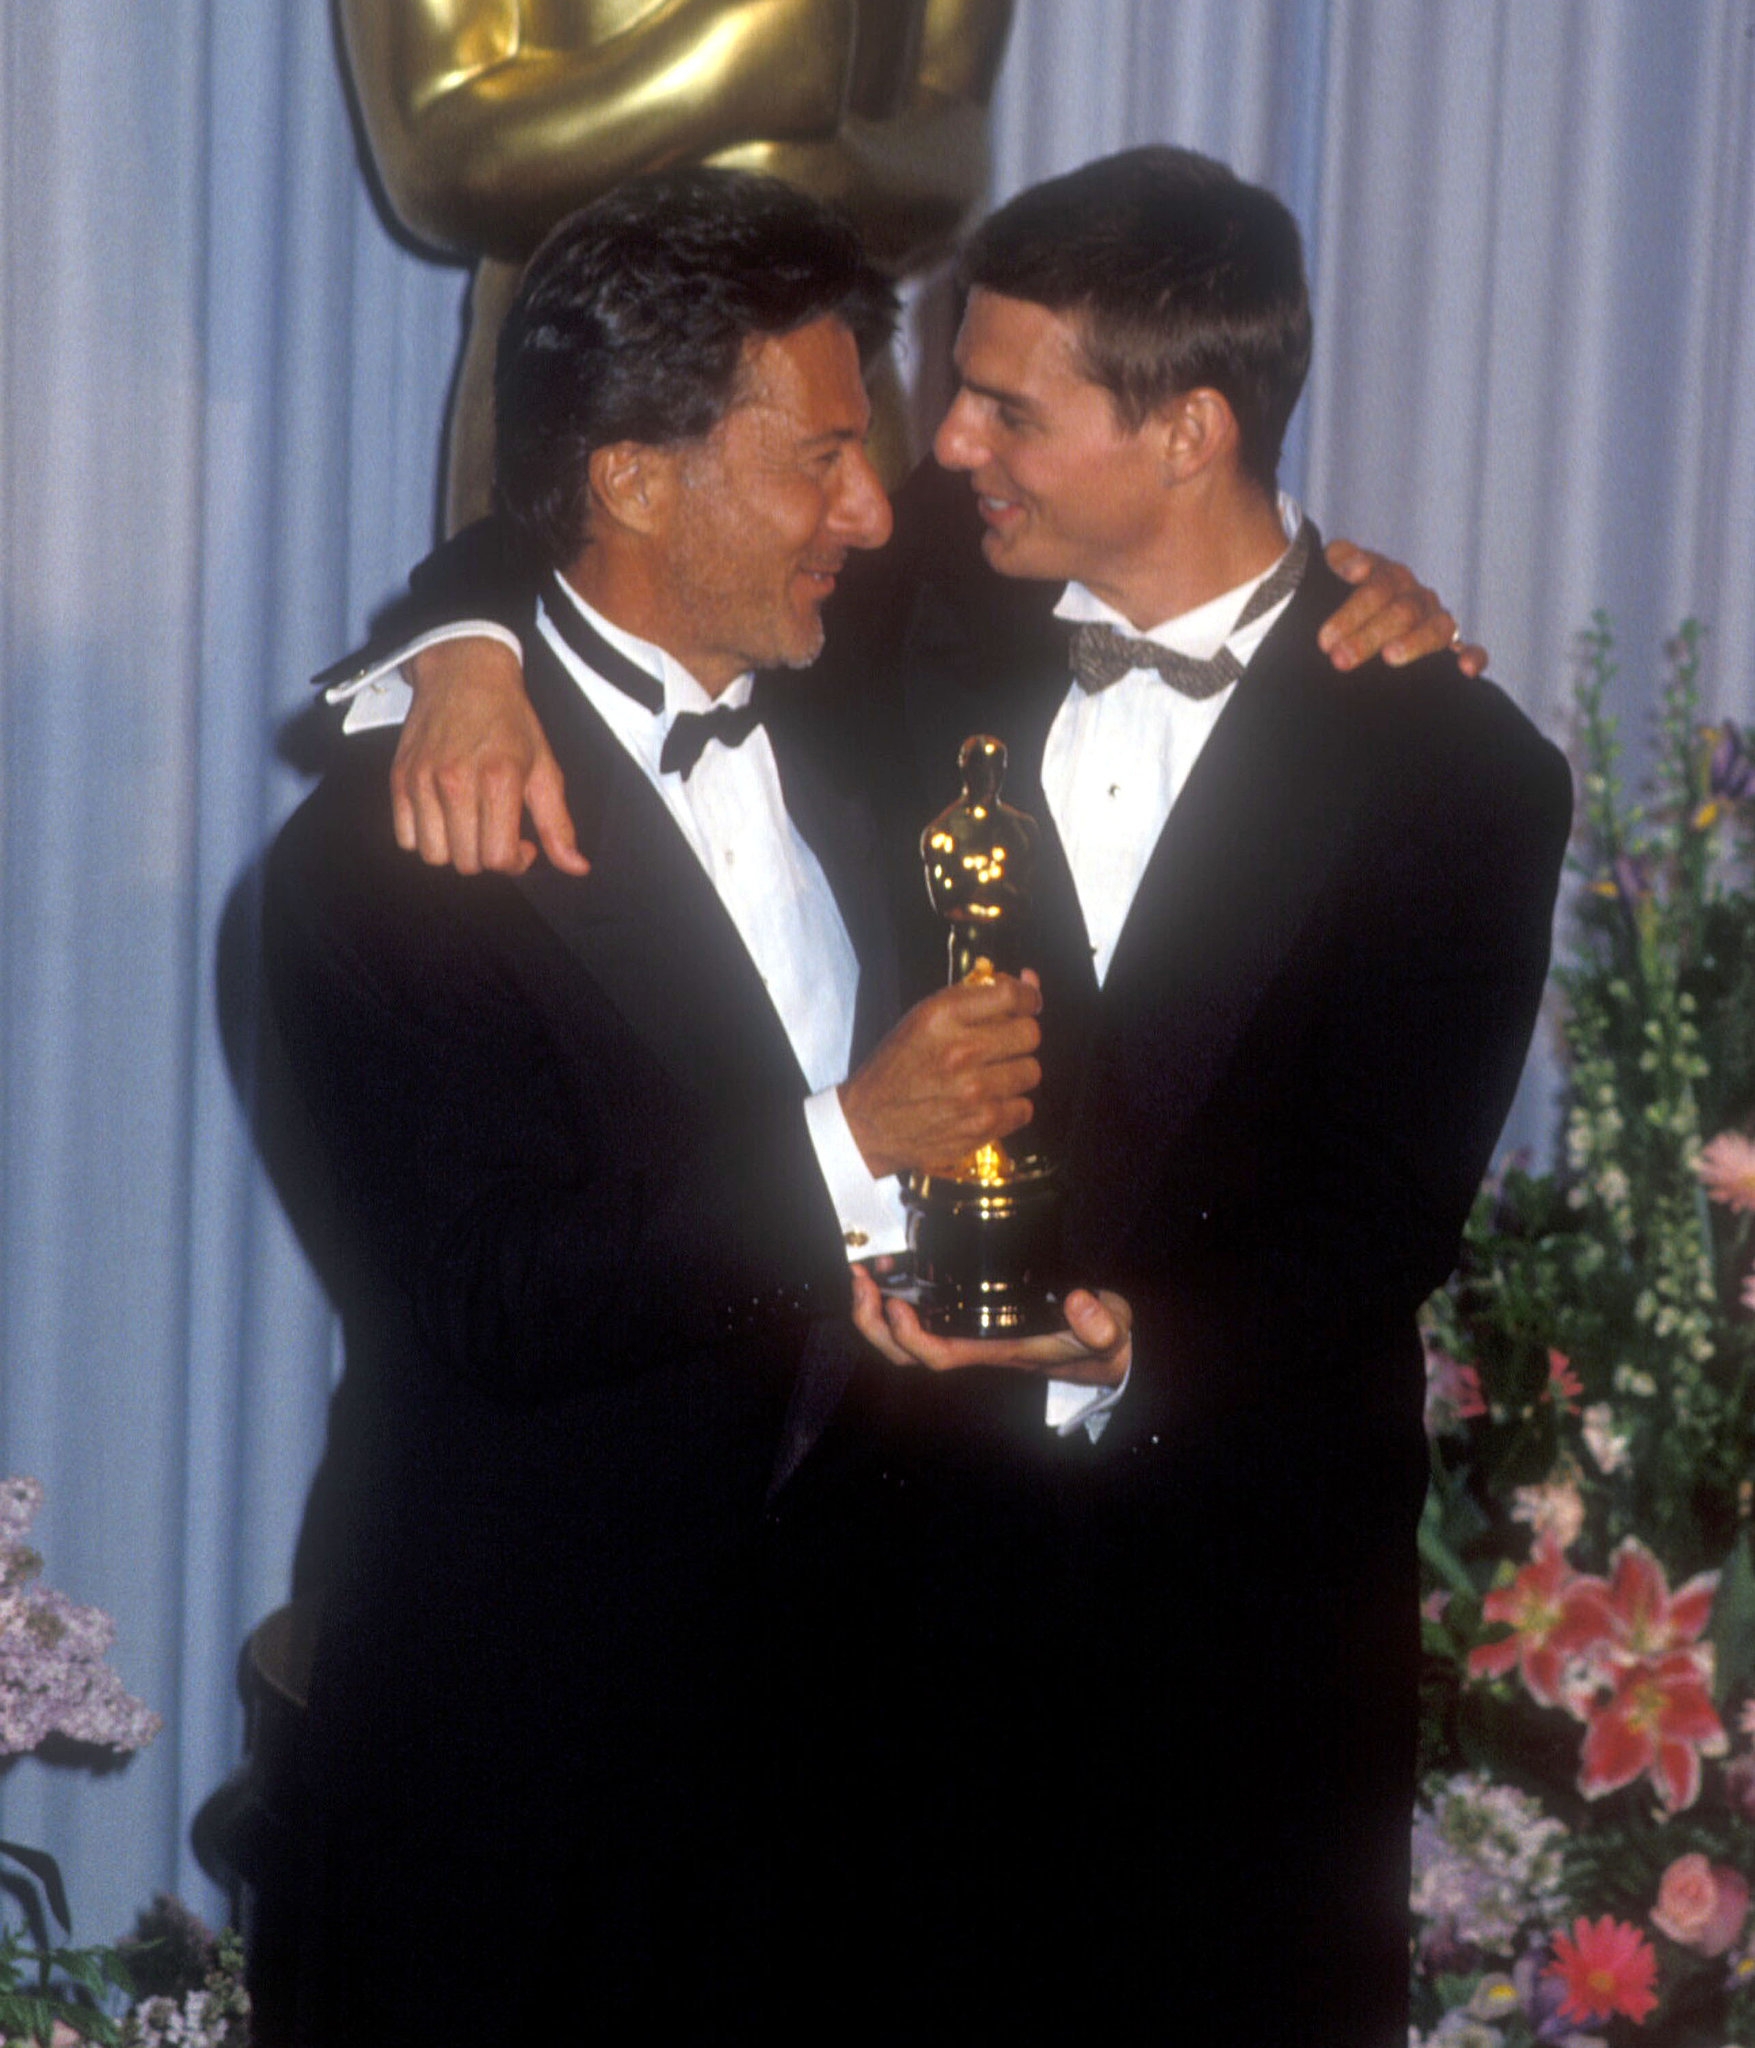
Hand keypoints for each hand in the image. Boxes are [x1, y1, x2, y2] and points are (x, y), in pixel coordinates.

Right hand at [391, 638, 587, 875]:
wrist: (463, 673)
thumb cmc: (508, 719)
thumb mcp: (544, 767)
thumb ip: (558, 823)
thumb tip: (577, 867)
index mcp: (499, 779)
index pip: (497, 858)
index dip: (515, 862)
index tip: (522, 845)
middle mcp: (456, 781)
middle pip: (466, 862)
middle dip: (487, 856)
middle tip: (497, 831)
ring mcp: (422, 780)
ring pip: (434, 856)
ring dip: (455, 851)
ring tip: (470, 826)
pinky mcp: (399, 778)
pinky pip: (406, 838)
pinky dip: (425, 838)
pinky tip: (445, 818)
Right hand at [839, 973, 1041, 1177]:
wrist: (869, 1124)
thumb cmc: (896, 1069)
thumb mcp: (922, 1019)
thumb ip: (974, 998)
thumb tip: (1029, 982)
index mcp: (941, 1016)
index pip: (1011, 994)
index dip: (1028, 997)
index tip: (1028, 1003)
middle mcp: (960, 1050)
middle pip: (1030, 1033)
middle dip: (1019, 1036)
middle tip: (1002, 1044)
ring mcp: (973, 1090)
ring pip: (1031, 1071)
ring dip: (1014, 1073)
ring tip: (988, 1077)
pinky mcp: (981, 1124)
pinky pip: (1024, 1108)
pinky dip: (1010, 1106)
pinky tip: (986, 1103)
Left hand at [851, 1267, 1131, 1385]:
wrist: (1102, 1349)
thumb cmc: (1098, 1342)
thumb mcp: (1109, 1333)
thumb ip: (1101, 1325)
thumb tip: (1080, 1302)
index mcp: (995, 1350)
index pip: (940, 1356)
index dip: (911, 1338)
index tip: (900, 1305)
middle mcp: (972, 1343)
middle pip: (906, 1354)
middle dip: (874, 1324)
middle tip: (862, 1282)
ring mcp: (966, 1330)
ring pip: (905, 1336)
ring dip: (876, 1309)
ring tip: (864, 1272)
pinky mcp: (968, 1314)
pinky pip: (921, 1312)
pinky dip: (898, 1293)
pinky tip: (891, 1266)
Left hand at [1318, 539, 1488, 676]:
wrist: (1362, 618)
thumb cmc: (1341, 598)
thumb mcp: (1334, 573)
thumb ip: (1341, 560)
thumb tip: (1358, 568)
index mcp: (1389, 576)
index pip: (1377, 588)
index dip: (1352, 612)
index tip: (1325, 640)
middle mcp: (1416, 596)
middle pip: (1401, 612)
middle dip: (1368, 637)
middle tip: (1340, 659)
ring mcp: (1436, 619)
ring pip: (1436, 628)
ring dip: (1414, 642)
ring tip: (1390, 657)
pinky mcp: (1452, 645)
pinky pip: (1470, 648)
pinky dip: (1473, 656)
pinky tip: (1467, 669)